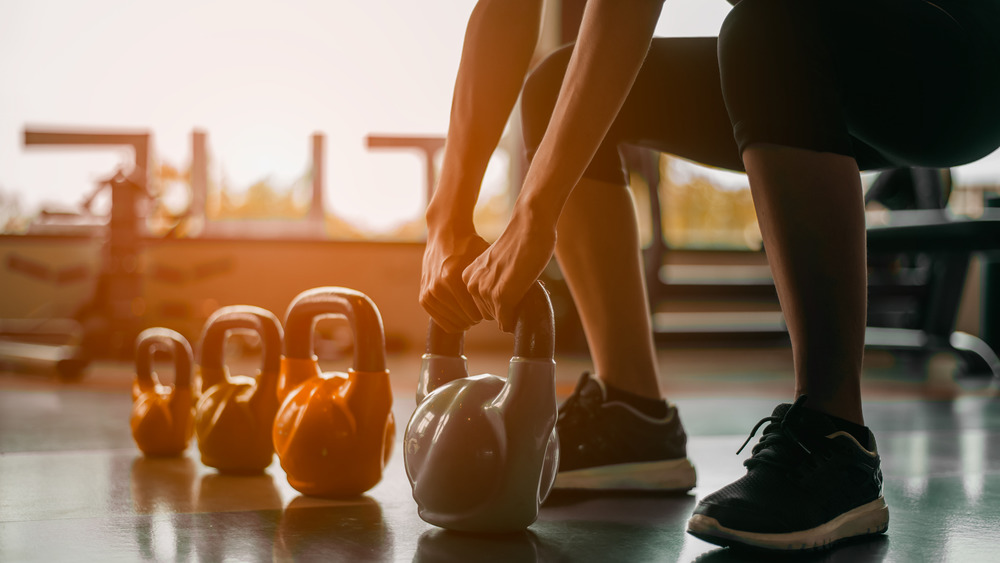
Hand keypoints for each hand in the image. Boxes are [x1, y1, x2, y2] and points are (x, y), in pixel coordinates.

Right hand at [420, 227, 490, 333]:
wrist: (444, 234)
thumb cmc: (469, 245)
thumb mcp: (484, 259)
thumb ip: (493, 281)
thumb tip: (508, 303)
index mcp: (453, 277)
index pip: (476, 313)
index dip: (488, 313)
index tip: (493, 306)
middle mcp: (438, 287)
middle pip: (466, 320)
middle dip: (477, 317)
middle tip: (483, 308)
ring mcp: (429, 293)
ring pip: (453, 323)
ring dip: (465, 319)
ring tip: (473, 309)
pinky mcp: (423, 297)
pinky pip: (440, 320)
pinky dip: (452, 320)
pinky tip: (462, 313)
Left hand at [462, 206, 556, 332]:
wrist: (530, 226)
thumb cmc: (520, 243)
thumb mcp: (496, 264)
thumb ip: (491, 280)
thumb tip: (499, 304)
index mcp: (468, 276)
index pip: (481, 305)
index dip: (501, 300)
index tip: (511, 284)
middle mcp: (472, 284)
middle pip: (489, 314)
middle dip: (506, 307)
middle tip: (519, 286)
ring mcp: (485, 291)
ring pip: (500, 319)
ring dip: (513, 310)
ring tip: (523, 285)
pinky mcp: (501, 296)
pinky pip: (507, 322)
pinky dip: (517, 318)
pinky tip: (525, 296)